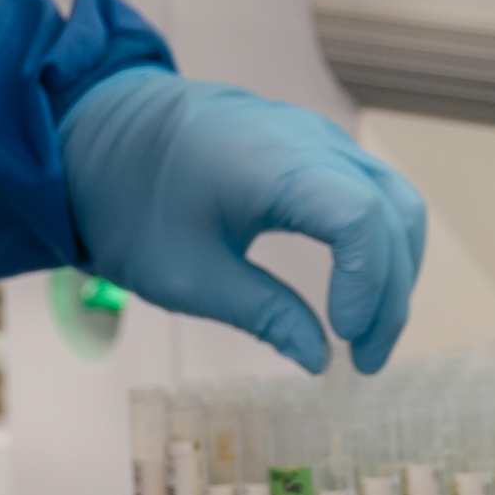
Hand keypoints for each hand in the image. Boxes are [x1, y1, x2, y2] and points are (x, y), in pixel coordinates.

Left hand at [58, 73, 423, 373]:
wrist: (99, 134)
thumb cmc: (131, 201)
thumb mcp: (187, 276)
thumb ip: (263, 315)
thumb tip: (319, 360)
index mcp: (273, 165)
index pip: (362, 220)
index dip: (369, 284)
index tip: (346, 339)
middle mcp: (309, 139)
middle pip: (392, 213)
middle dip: (391, 293)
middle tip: (365, 361)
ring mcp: (318, 136)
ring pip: (395, 200)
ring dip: (394, 268)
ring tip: (367, 332)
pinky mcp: (315, 145)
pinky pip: (373, 190)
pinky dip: (379, 242)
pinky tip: (358, 288)